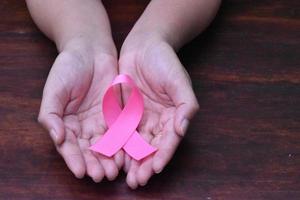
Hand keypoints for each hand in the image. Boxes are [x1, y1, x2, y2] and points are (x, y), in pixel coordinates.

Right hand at [38, 39, 122, 181]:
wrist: (90, 50)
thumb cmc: (68, 67)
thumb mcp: (54, 90)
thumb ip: (51, 115)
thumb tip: (57, 138)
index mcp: (66, 123)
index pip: (69, 146)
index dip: (74, 159)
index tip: (81, 171)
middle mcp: (84, 125)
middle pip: (89, 150)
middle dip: (94, 163)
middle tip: (100, 176)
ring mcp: (101, 120)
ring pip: (106, 144)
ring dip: (109, 159)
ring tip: (113, 171)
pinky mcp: (117, 113)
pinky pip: (120, 131)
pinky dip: (122, 144)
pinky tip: (125, 154)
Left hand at [119, 34, 198, 187]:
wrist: (144, 46)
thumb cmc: (165, 61)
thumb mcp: (179, 81)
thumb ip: (185, 105)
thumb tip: (183, 128)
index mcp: (172, 116)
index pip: (168, 140)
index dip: (163, 155)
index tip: (155, 169)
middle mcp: (156, 120)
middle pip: (151, 147)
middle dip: (145, 165)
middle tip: (137, 181)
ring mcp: (140, 117)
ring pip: (135, 144)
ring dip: (131, 161)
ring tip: (125, 177)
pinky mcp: (124, 112)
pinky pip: (120, 131)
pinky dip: (117, 146)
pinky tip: (112, 158)